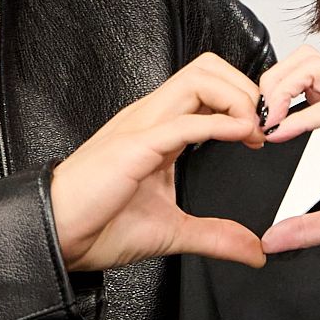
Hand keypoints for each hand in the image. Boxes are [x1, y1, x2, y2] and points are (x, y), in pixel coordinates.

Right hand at [50, 56, 267, 273]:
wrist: (56, 236)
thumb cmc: (98, 225)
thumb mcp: (173, 232)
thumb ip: (215, 236)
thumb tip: (253, 251)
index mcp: (159, 129)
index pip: (208, 87)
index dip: (243, 102)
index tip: (260, 137)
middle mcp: (152, 118)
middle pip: (208, 68)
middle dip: (247, 89)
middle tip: (263, 128)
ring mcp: (142, 126)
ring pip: (199, 77)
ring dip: (237, 98)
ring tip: (253, 131)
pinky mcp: (134, 146)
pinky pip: (184, 121)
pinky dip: (220, 123)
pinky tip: (242, 136)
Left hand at [258, 47, 319, 266]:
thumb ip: (306, 227)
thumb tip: (272, 241)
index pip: (301, 82)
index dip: (272, 98)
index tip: (254, 130)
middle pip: (303, 61)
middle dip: (270, 82)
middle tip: (254, 117)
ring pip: (314, 69)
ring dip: (280, 90)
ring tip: (264, 122)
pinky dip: (298, 118)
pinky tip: (280, 136)